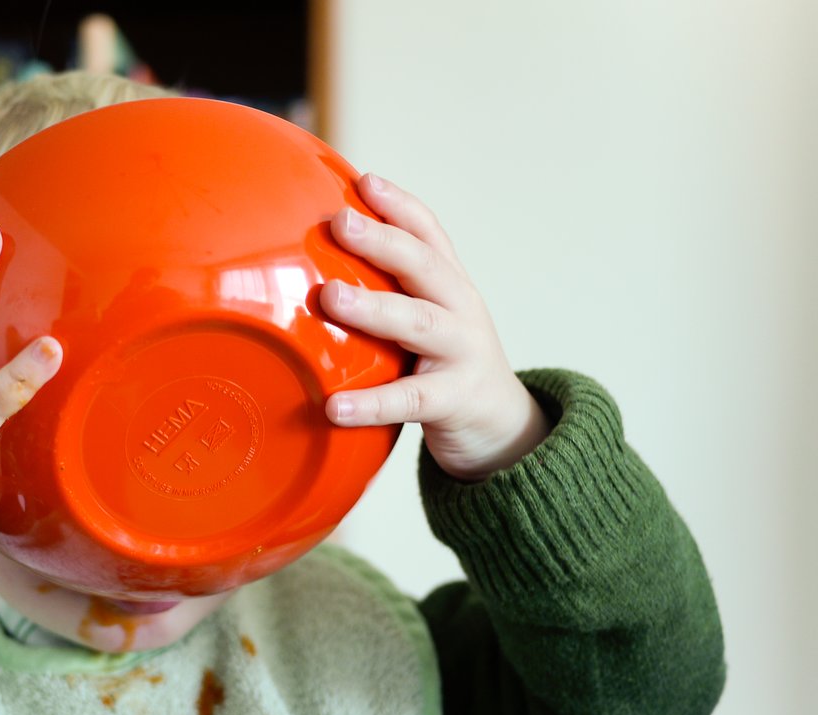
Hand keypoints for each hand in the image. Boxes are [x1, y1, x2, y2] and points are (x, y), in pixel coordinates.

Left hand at [321, 174, 549, 481]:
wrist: (505, 430)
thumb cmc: (448, 369)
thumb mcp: (428, 323)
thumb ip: (389, 297)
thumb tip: (313, 275)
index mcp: (450, 286)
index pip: (428, 234)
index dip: (399, 205)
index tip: (364, 181)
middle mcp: (461, 310)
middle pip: (424, 265)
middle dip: (382, 240)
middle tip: (339, 221)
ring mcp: (462, 353)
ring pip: (418, 322)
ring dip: (373, 307)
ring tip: (329, 297)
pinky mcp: (454, 400)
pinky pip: (409, 401)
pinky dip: (371, 403)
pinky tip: (334, 407)